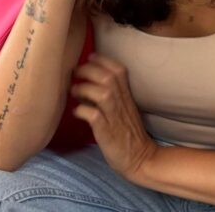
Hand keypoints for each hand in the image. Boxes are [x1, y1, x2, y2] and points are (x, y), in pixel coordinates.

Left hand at [70, 53, 158, 182]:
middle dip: (89, 70)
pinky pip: (94, 116)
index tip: (89, 57)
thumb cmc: (127, 133)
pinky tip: (77, 112)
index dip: (103, 60)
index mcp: (127, 96)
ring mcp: (115, 117)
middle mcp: (122, 103)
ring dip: (84, 88)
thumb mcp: (123, 109)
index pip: (118, 70)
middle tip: (75, 72)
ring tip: (74, 91)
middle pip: (108, 77)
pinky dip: (82, 110)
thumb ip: (110, 96)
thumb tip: (86, 84)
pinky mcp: (107, 132)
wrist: (140, 158)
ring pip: (103, 93)